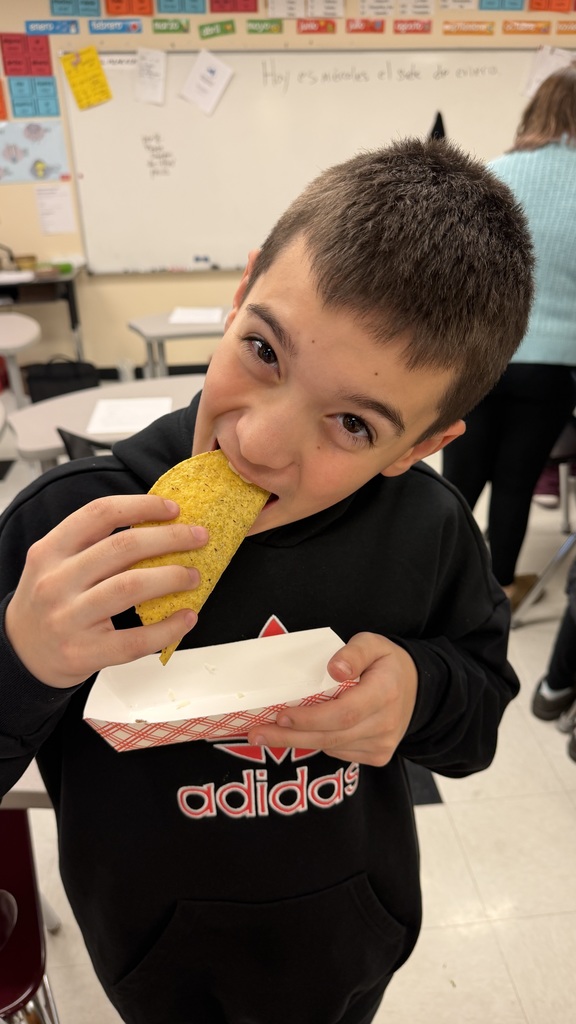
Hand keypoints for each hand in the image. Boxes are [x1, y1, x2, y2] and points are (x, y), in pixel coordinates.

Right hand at [5, 495, 207, 688]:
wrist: (22, 652)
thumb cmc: (50, 602)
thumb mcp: (55, 562)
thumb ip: (93, 543)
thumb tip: (159, 525)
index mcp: (50, 551)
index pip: (100, 514)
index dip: (142, 506)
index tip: (173, 508)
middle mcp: (56, 581)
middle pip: (123, 548)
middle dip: (171, 539)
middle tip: (198, 538)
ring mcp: (68, 619)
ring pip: (131, 587)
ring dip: (172, 577)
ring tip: (193, 575)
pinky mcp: (84, 653)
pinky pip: (135, 639)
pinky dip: (168, 627)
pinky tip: (186, 617)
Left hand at [247, 632, 417, 765]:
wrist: (416, 689)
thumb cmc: (386, 663)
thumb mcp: (373, 644)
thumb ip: (353, 653)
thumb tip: (334, 669)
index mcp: (385, 692)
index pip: (344, 713)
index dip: (310, 718)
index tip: (281, 715)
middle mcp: (386, 723)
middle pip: (332, 736)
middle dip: (290, 736)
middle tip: (257, 733)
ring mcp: (382, 744)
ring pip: (331, 746)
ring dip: (296, 742)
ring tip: (266, 735)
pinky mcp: (377, 756)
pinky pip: (338, 751)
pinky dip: (317, 741)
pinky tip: (300, 733)